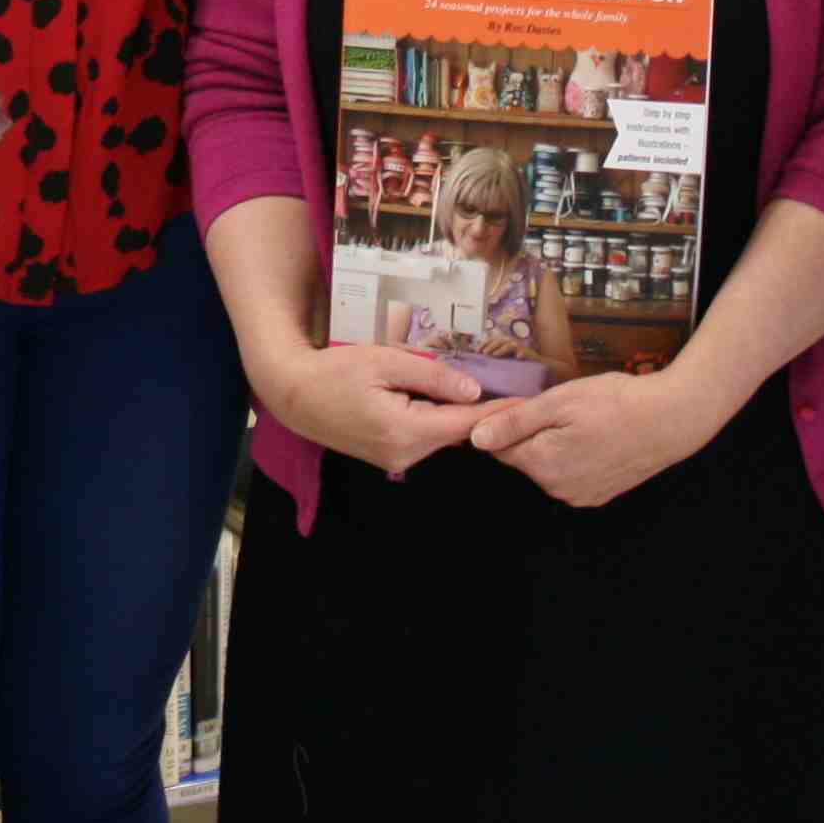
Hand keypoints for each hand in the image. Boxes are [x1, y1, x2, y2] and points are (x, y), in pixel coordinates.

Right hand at [248, 338, 492, 478]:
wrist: (294, 394)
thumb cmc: (336, 371)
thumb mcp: (386, 361)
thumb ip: (433, 377)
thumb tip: (473, 391)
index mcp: (407, 431)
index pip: (466, 425)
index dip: (499, 413)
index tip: (529, 405)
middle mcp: (405, 456)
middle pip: (456, 433)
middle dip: (481, 413)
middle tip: (512, 389)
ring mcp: (395, 461)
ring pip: (440, 435)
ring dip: (456, 415)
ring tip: (482, 390)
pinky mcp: (388, 457)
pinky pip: (423, 437)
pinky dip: (436, 419)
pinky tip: (441, 398)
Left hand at [470, 369, 728, 509]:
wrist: (670, 421)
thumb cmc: (615, 403)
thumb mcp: (559, 402)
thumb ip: (515, 423)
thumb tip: (475, 439)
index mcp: (542, 464)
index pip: (501, 447)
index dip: (510, 420)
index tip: (530, 401)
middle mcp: (557, 488)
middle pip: (525, 457)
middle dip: (532, 432)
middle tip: (561, 406)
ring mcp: (580, 495)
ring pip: (548, 466)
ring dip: (554, 444)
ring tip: (582, 419)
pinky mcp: (600, 494)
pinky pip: (572, 474)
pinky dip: (575, 456)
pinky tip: (595, 436)